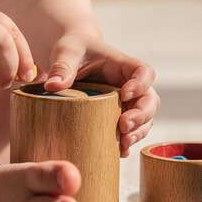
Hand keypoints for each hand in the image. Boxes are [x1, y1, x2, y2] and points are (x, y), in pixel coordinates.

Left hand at [43, 33, 158, 156]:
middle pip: (150, 100)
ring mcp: (127, 102)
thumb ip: (62, 67)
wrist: (71, 58)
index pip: (144, 72)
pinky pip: (131, 130)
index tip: (124, 94)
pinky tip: (119, 152)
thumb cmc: (73, 49)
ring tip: (123, 144)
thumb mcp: (67, 53)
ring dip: (138, 132)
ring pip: (145, 119)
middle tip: (124, 125)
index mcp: (123, 65)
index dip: (140, 84)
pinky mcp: (118, 116)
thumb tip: (52, 86)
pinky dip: (128, 142)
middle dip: (142, 115)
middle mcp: (130, 85)